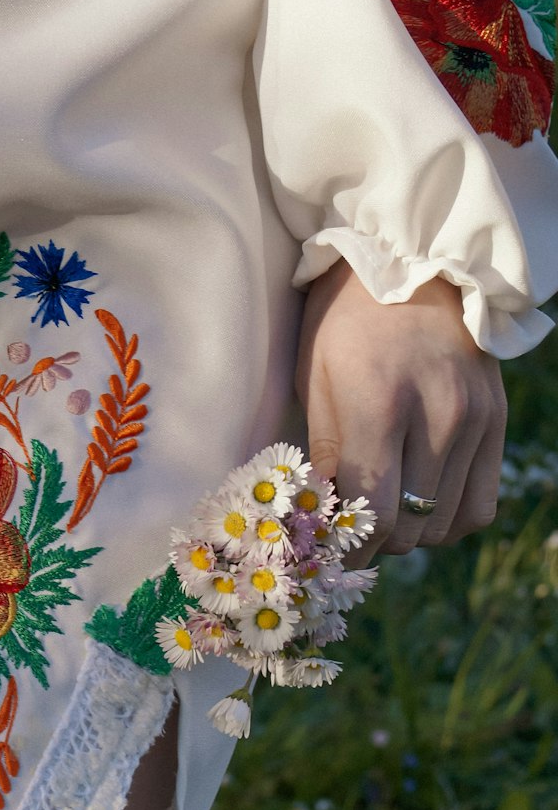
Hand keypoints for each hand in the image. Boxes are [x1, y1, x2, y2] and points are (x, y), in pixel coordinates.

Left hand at [296, 258, 507, 565]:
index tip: (329, 547)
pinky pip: (480, 506)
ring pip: (444, 526)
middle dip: (374, 542)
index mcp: (380, 405)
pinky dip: (448, 520)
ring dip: (410, 533)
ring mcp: (475, 420)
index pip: (374, 512)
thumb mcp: (314, 382)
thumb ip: (325, 457)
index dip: (349, 544)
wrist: (411, 262)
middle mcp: (437, 416)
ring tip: (384, 508)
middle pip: (411, 528)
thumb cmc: (344, 322)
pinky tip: (422, 500)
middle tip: (349, 527)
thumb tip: (323, 524)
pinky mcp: (496, 422)